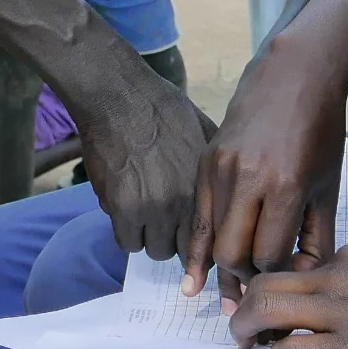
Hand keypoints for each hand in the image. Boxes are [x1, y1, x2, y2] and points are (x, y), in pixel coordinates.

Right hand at [58, 45, 214, 258]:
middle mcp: (180, 204)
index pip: (211, 238)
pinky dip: (128, 233)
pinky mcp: (119, 209)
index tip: (196, 237)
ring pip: (155, 250)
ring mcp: (149, 209)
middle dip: (178, 239)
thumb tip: (228, 190)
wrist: (119, 98)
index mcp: (204, 187)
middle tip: (170, 223)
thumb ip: (215, 169)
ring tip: (147, 217)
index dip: (204, 242)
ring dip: (152, 237)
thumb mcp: (204, 133)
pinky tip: (128, 213)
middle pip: (183, 249)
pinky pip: (127, 242)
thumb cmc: (163, 109)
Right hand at [186, 36, 347, 296]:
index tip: (288, 282)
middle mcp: (246, 178)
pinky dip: (197, 249)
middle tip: (260, 289)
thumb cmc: (320, 130)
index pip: (270, 255)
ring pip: (210, 239)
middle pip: (233, 253)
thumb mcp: (327, 186)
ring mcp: (219, 168)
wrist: (294, 74)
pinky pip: (197, 216)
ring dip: (221, 270)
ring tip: (229, 300)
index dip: (279, 276)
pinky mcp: (204, 161)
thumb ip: (316, 238)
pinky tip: (195, 278)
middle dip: (246, 279)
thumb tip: (301, 281)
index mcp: (285, 185)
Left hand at [229, 244, 347, 348]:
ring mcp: (345, 313)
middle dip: (243, 305)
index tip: (268, 306)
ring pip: (269, 312)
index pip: (293, 268)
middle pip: (267, 283)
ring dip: (248, 330)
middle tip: (238, 325)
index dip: (273, 288)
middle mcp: (339, 278)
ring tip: (248, 345)